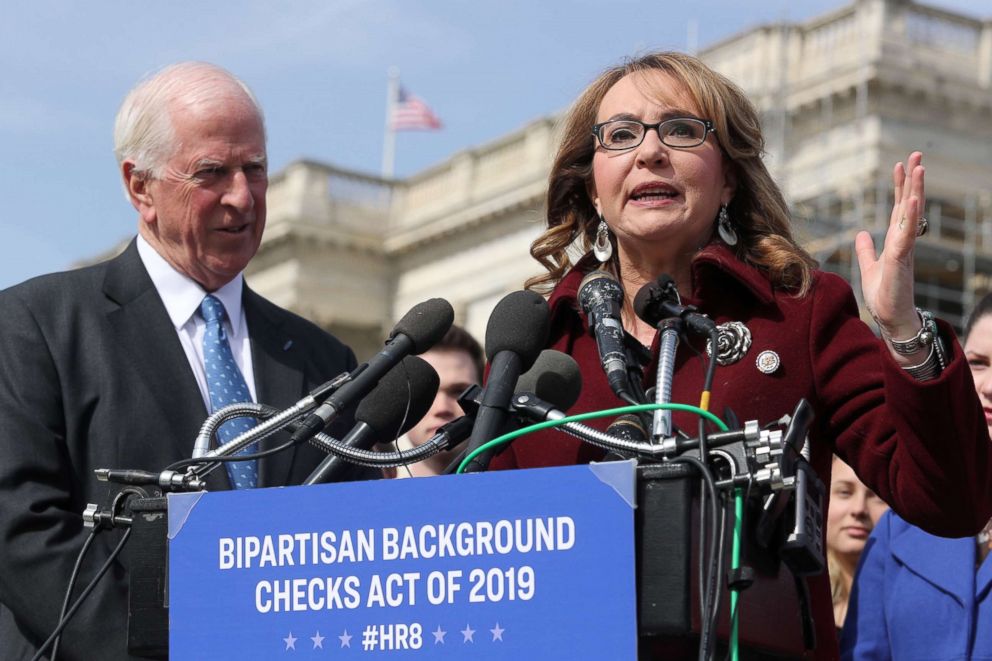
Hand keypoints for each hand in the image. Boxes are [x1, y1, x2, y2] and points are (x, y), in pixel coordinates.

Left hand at [854, 152, 925, 350]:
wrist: (891, 318)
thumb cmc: (884, 295)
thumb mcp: (869, 267)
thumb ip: (866, 250)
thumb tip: (861, 234)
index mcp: (896, 240)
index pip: (899, 208)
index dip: (900, 187)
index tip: (900, 165)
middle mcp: (903, 241)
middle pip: (908, 204)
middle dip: (912, 179)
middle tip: (917, 154)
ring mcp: (904, 249)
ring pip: (911, 214)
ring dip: (915, 191)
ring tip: (919, 168)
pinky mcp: (901, 260)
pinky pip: (906, 235)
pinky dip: (910, 217)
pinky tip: (912, 200)